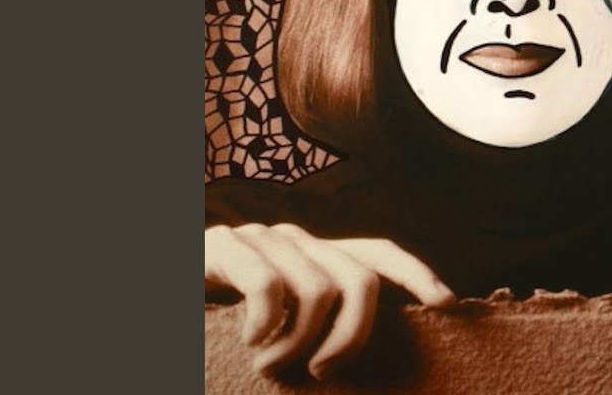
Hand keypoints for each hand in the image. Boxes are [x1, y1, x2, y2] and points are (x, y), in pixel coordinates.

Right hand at [205, 223, 455, 379]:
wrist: (165, 285)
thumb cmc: (214, 322)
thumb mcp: (275, 327)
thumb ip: (313, 327)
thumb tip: (352, 359)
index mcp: (312, 255)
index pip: (377, 251)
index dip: (415, 273)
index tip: (447, 304)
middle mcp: (294, 239)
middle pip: (360, 280)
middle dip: (354, 336)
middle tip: (324, 373)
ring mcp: (258, 239)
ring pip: (319, 290)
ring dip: (298, 345)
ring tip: (269, 367)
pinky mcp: (222, 246)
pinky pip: (269, 286)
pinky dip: (266, 327)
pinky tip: (249, 343)